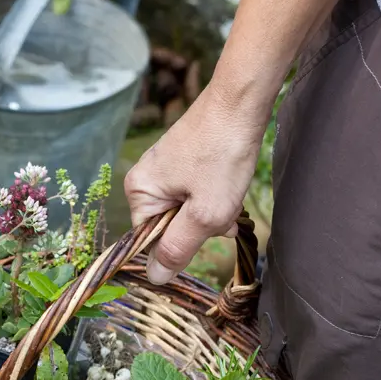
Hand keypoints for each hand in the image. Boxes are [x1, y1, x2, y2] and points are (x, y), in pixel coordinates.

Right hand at [125, 86, 263, 284]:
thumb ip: (178, 249)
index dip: (179, 245)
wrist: (242, 101)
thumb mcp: (204, 214)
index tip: (203, 232)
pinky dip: (213, 198)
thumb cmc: (222, 156)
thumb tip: (154, 278)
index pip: (149, 241)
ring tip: (229, 196)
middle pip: (168, 227)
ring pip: (185, 212)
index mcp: (139, 193)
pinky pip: (193, 195)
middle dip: (199, 227)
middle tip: (221, 213)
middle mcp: (144, 180)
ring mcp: (163, 169)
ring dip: (210, 213)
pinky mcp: (182, 161)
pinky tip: (228, 188)